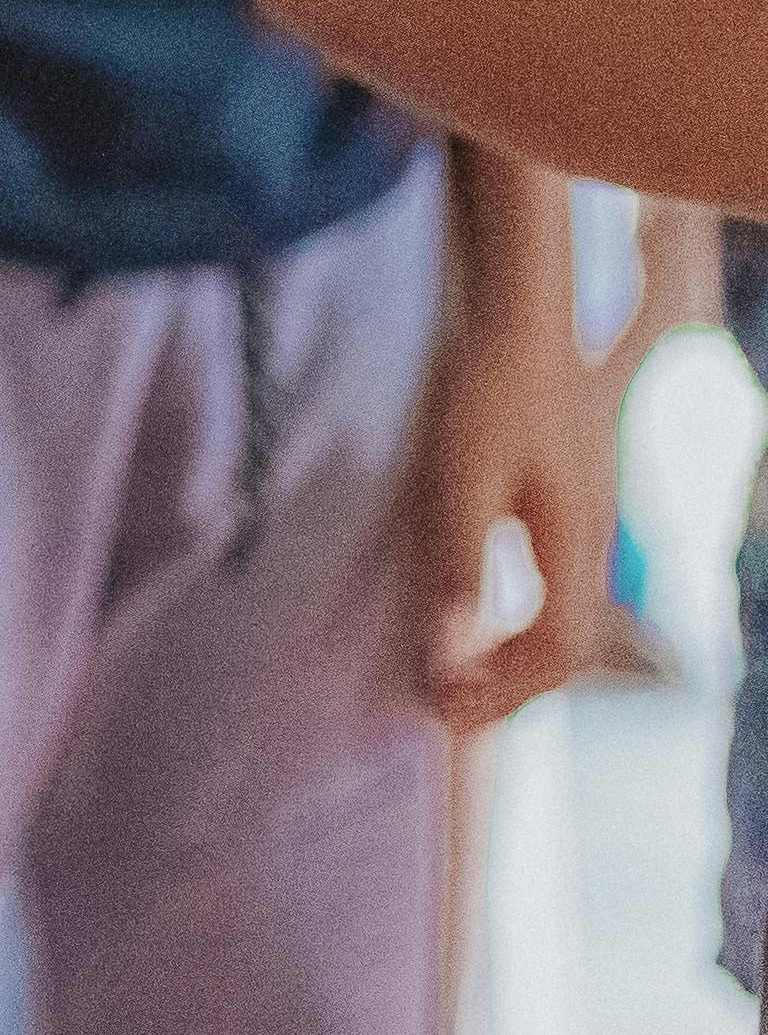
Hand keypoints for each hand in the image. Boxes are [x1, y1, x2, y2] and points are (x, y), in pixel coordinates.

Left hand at [410, 281, 613, 729]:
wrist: (518, 324)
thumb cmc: (487, 394)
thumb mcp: (460, 476)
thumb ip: (459, 556)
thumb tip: (452, 643)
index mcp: (574, 545)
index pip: (555, 653)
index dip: (503, 692)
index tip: (445, 710)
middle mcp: (591, 544)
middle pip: (563, 647)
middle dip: (507, 689)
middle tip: (441, 709)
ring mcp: (583, 526)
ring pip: (560, 621)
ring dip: (510, 659)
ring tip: (453, 679)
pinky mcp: (563, 508)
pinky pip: (549, 590)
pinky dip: (513, 623)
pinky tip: (474, 622)